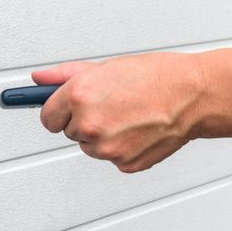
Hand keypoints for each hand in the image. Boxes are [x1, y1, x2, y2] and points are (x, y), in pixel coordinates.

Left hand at [32, 52, 203, 172]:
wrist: (191, 94)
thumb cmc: (154, 77)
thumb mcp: (104, 68)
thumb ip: (65, 76)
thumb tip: (40, 79)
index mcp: (79, 96)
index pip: (48, 117)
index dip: (60, 112)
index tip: (68, 109)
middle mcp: (89, 124)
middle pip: (69, 132)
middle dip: (84, 120)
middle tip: (111, 105)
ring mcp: (107, 148)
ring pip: (91, 146)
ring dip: (103, 135)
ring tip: (129, 115)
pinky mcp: (124, 163)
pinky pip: (112, 157)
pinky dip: (122, 147)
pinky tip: (139, 129)